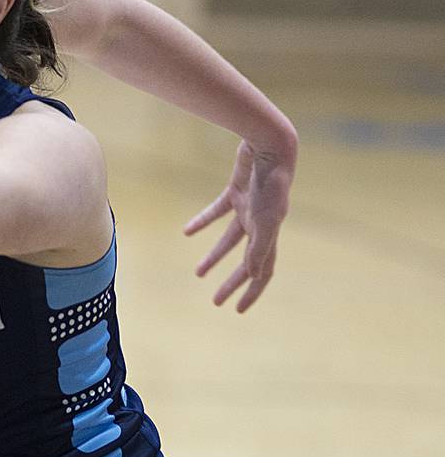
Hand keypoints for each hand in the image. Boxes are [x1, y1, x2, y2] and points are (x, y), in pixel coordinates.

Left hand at [184, 139, 294, 312]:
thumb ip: (261, 247)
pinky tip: (186, 232)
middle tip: (216, 301)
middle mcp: (261, 224)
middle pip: (245, 261)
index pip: (263, 272)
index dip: (251, 292)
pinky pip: (216, 212)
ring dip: (215, 256)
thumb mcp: (267, 219)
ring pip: (229, 239)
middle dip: (232, 282)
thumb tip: (256, 275)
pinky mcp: (236, 191)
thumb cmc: (271, 184)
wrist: (269, 147)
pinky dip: (202, 222)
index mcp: (270, 235)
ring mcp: (249, 208)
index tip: (236, 309)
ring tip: (199, 273)